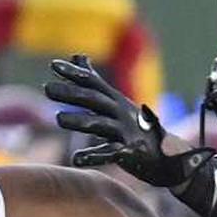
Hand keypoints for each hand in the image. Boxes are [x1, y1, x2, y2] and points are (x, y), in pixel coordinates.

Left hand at [43, 55, 213, 185]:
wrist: (170, 158)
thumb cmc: (136, 129)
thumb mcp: (115, 103)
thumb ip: (94, 83)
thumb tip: (78, 57)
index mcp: (116, 102)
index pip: (94, 83)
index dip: (75, 74)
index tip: (53, 65)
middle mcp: (122, 113)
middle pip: (95, 100)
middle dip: (72, 94)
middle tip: (47, 88)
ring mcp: (127, 133)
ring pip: (101, 125)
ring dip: (80, 121)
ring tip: (59, 118)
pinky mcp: (131, 154)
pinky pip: (110, 154)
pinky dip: (93, 156)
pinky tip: (76, 159)